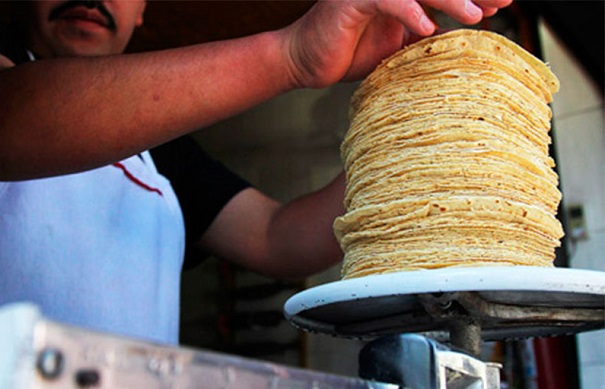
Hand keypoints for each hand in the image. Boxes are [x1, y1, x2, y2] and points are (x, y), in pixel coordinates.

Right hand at [282, 0, 512, 87]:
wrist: (305, 64)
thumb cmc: (347, 55)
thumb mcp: (394, 48)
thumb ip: (421, 37)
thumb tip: (456, 39)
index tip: (500, 5)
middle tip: (500, 2)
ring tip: (475, 16)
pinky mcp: (351, 0)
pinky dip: (407, 12)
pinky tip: (426, 29)